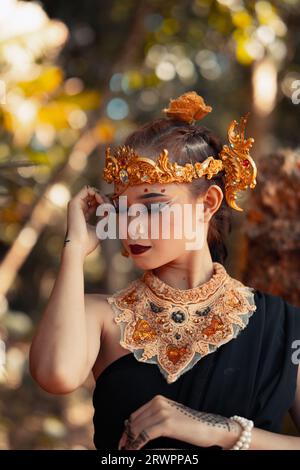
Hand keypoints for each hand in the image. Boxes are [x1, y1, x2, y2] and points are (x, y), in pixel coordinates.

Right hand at [65, 185, 108, 257]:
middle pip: (93, 196)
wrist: (78, 246)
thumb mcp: (100, 228)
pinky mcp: (74, 202)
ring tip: (108, 205)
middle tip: (112, 206)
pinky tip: (102, 202)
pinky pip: (87, 190)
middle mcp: (78, 208)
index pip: (95, 203)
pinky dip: (97, 194)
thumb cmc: (88, 241)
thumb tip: (111, 209)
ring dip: (102, 196)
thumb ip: (105, 218)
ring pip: (91, 192)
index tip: (113, 209)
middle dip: (105, 198)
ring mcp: (75, 205)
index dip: (105, 203)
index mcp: (82, 214)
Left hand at [118, 394, 240, 449]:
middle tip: (123, 449)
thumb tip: (135, 429)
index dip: (127, 430)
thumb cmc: (190, 425)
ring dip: (131, 442)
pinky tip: (135, 451)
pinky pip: (145, 435)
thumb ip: (154, 418)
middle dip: (127, 437)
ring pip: (138, 429)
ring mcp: (162, 412)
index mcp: (158, 400)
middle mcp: (158, 402)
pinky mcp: (166, 424)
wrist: (209, 428)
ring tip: (128, 452)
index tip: (123, 442)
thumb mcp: (170, 417)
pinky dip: (138, 445)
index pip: (135, 415)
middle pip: (134, 422)